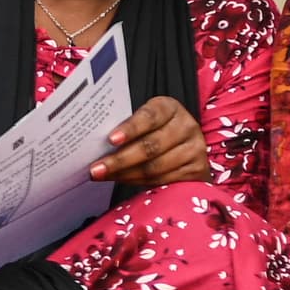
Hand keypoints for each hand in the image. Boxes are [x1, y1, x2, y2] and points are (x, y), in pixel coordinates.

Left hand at [87, 97, 213, 190]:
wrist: (184, 147)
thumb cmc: (152, 130)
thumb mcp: (143, 122)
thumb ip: (125, 127)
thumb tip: (92, 143)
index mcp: (169, 107)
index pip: (149, 116)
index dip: (130, 128)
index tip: (111, 140)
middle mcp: (187, 125)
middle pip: (151, 146)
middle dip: (120, 160)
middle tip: (95, 169)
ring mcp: (195, 149)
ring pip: (155, 167)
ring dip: (125, 174)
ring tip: (103, 176)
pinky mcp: (198, 170)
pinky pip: (163, 181)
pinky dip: (139, 183)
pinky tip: (122, 181)